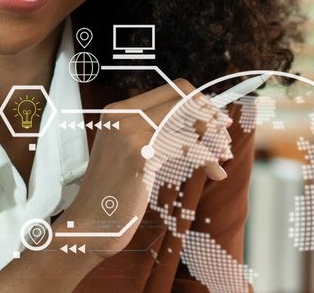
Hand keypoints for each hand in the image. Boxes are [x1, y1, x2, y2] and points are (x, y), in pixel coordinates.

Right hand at [55, 79, 234, 260]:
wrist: (89, 225)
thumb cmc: (114, 193)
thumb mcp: (130, 152)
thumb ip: (153, 131)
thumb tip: (197, 121)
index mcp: (118, 110)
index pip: (172, 90)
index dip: (199, 102)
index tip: (215, 120)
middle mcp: (122, 114)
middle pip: (182, 98)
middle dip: (209, 115)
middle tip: (224, 136)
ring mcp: (129, 132)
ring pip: (187, 120)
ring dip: (212, 137)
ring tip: (223, 155)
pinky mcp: (139, 155)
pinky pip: (187, 147)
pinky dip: (207, 158)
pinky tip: (217, 171)